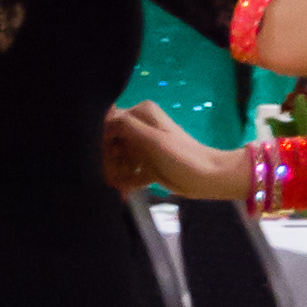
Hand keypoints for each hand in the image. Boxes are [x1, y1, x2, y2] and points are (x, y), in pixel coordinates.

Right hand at [103, 101, 246, 199]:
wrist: (208, 179)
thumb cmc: (181, 156)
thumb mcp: (152, 139)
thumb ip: (126, 125)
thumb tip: (103, 115)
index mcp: (141, 113)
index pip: (108, 122)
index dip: (100, 139)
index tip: (99, 157)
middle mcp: (140, 126)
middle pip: (111, 141)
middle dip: (107, 160)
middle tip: (108, 175)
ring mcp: (143, 146)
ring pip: (117, 159)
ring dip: (115, 173)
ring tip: (117, 184)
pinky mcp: (146, 164)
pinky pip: (128, 172)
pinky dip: (125, 182)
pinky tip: (123, 192)